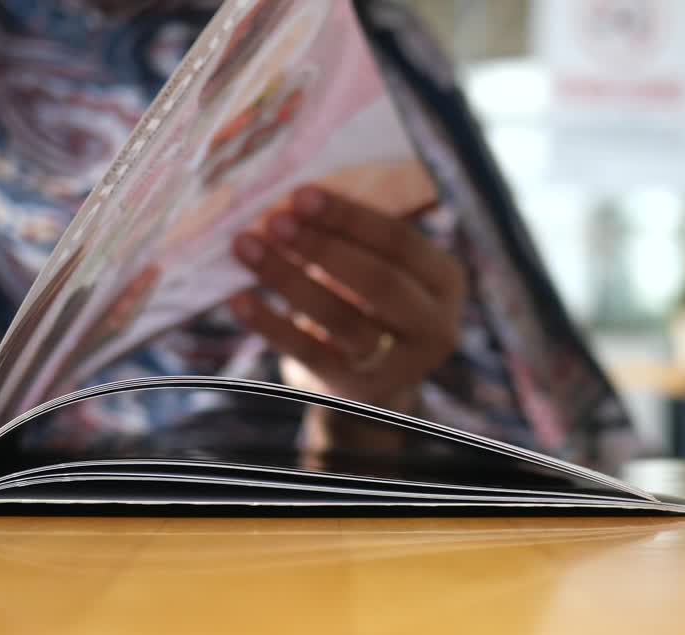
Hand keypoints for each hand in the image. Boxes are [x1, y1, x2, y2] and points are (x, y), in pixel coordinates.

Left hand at [229, 186, 463, 448]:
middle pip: (379, 281)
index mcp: (445, 280)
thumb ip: (355, 238)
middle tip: (274, 221)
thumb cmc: (370, 302)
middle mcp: (435, 325)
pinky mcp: (358, 390)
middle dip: (322, 247)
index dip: (350, 217)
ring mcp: (400, 365)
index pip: (400, 242)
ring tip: (247, 248)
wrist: (373, 379)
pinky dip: (270, 323)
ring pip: (343, 318)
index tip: (301, 194)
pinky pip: (310, 353)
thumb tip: (291, 199)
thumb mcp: (381, 266)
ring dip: (289, 279)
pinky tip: (240, 299)